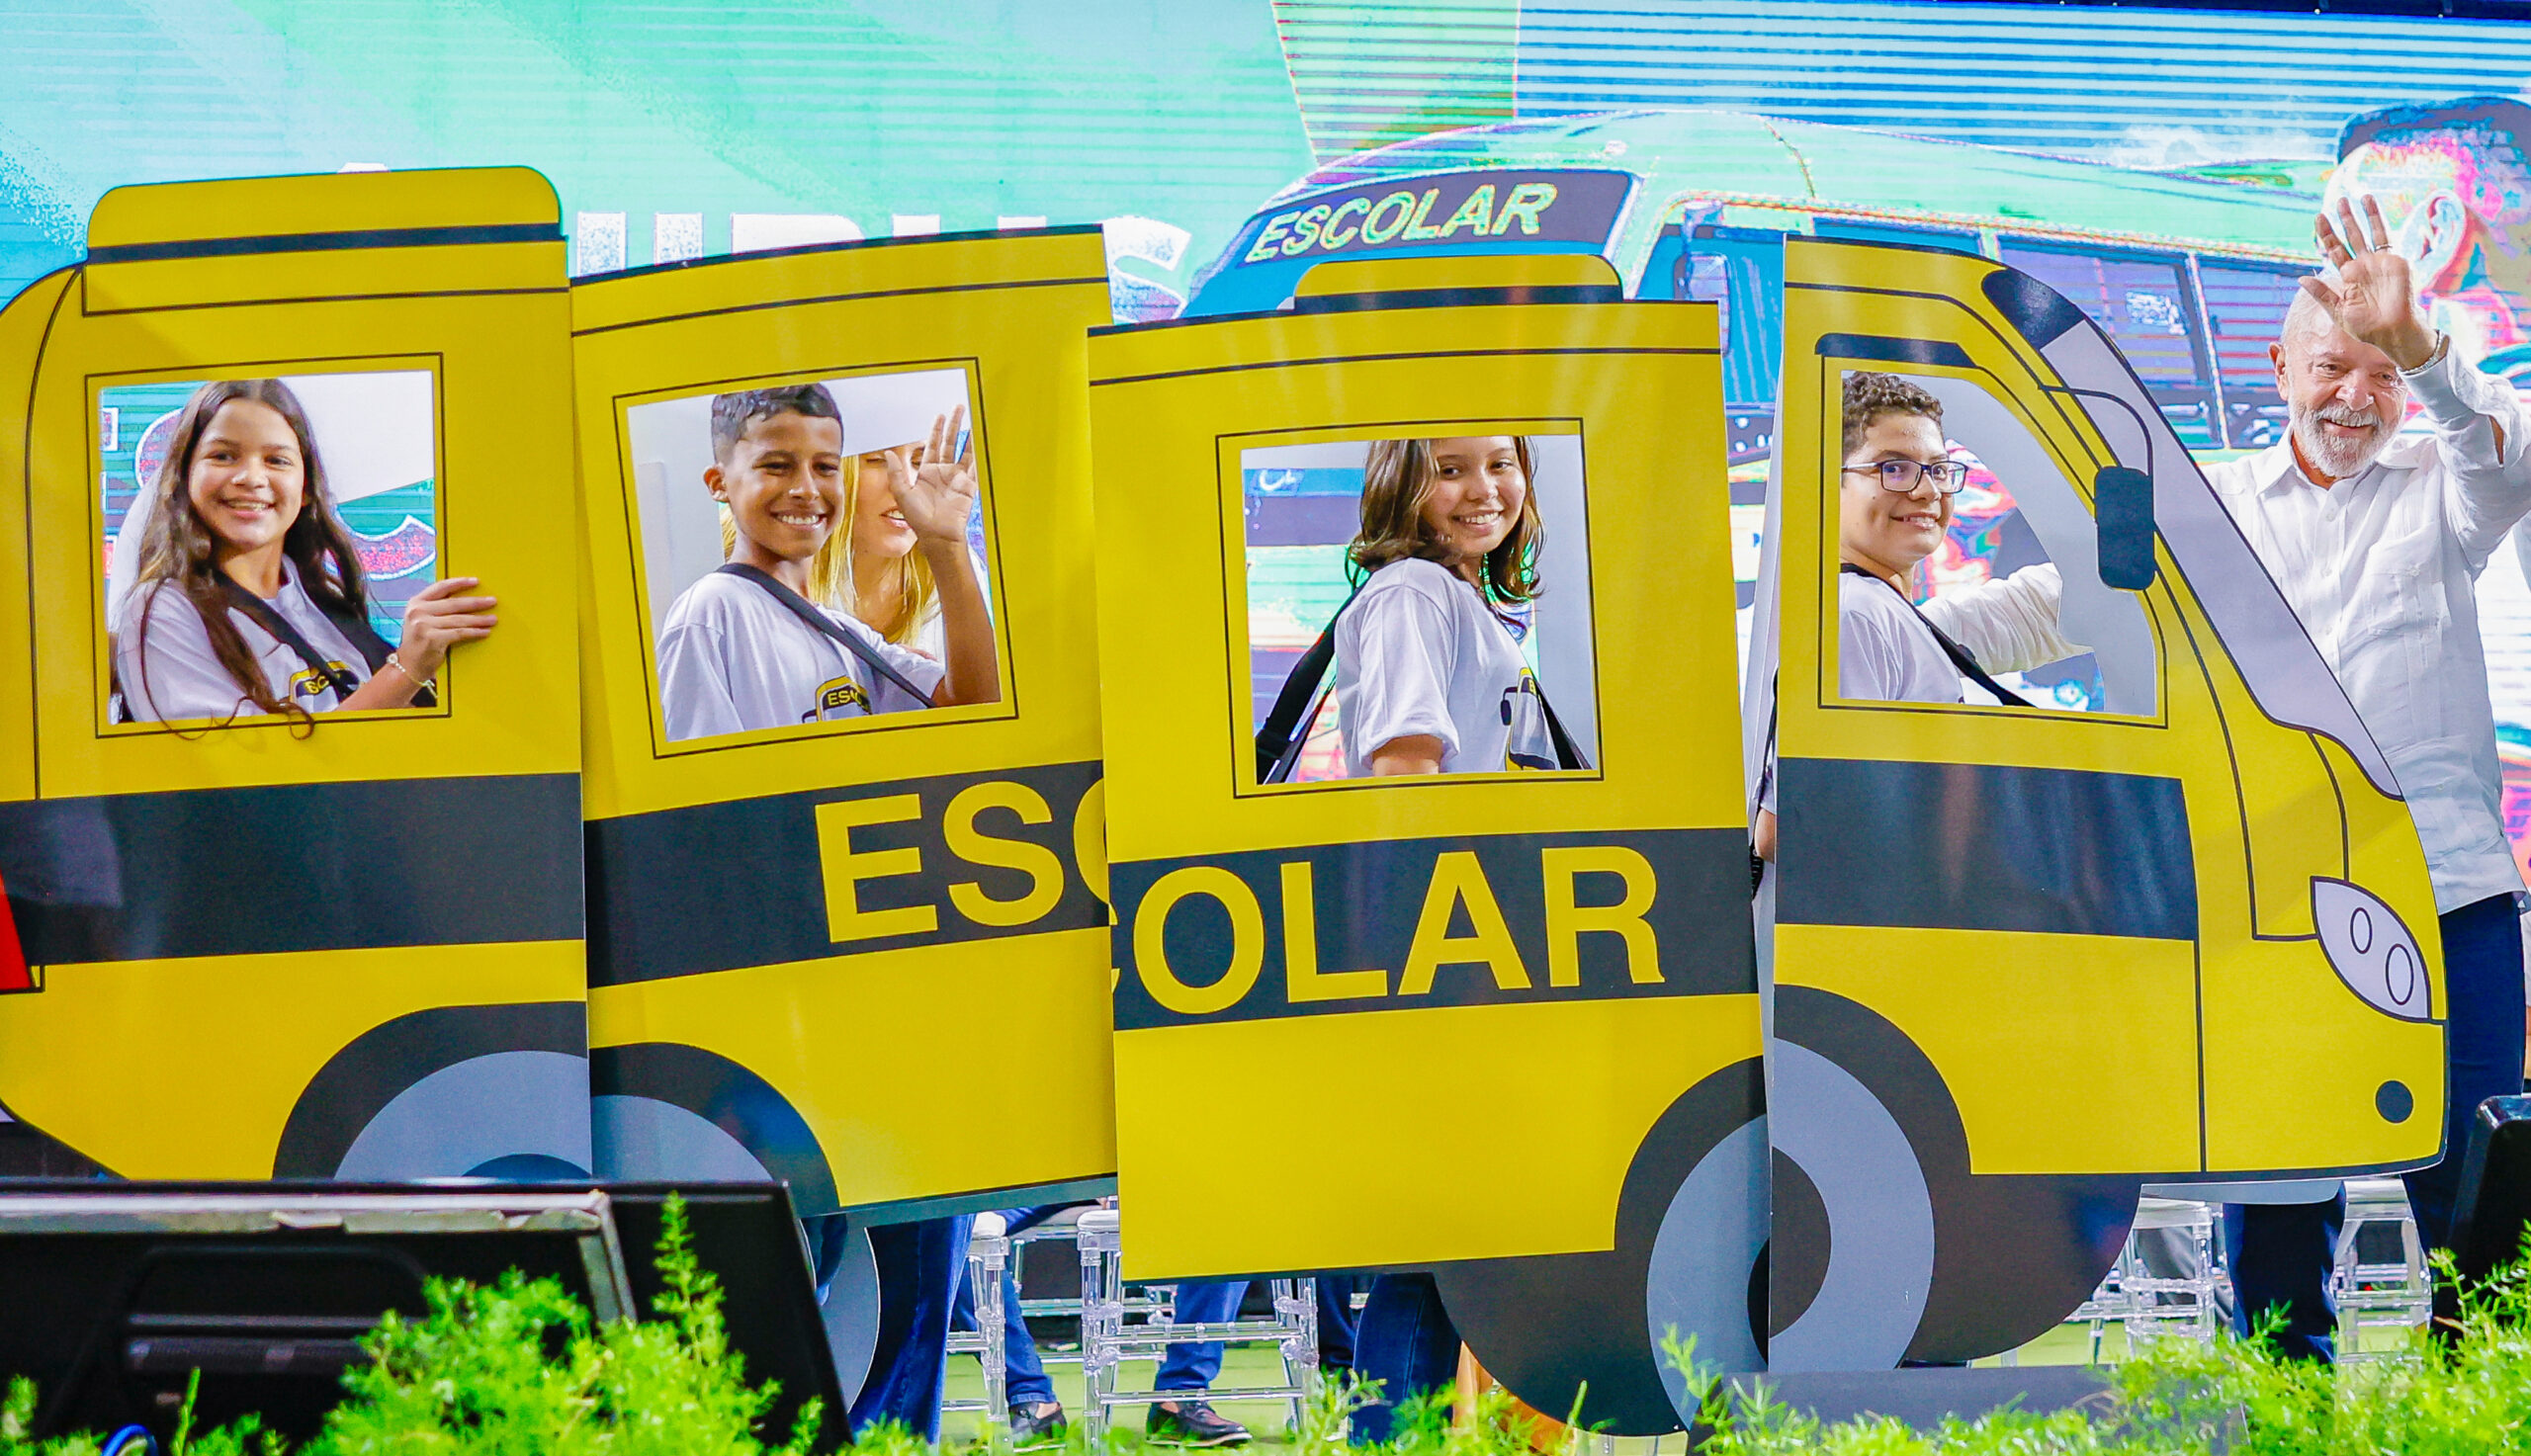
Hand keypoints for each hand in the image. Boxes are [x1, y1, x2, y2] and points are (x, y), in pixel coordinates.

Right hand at [394, 575, 496, 680]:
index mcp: (416, 603)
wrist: (408, 666)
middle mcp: (418, 611)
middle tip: (492, 601)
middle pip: (453, 603)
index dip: (459, 583)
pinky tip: (485, 632)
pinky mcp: (432, 639)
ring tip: (493, 619)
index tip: (476, 581)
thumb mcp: (421, 619)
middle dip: (476, 602)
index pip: (440, 587)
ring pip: (459, 619)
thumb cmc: (420, 642)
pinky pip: (459, 633)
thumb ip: (436, 608)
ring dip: (479, 619)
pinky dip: (474, 632)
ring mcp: (423, 625)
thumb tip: (465, 599)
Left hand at [883, 407, 978, 545]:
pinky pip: (975, 467)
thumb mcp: (902, 494)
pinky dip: (979, 454)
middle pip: (950, 443)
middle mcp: (943, 473)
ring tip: (974, 420)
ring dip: (969, 436)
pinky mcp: (969, 487)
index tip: (940, 416)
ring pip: (965, 451)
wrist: (937, 536)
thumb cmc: (919, 520)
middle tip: (959, 408)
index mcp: (927, 473)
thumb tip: (888, 453)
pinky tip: (982, 441)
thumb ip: (896, 473)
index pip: (933, 445)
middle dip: (954, 425)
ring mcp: (957, 479)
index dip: (936, 430)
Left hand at [2304, 194, 2436, 371]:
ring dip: (2362, 215)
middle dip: (2344, 220)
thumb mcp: (2338, 311)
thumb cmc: (2365, 327)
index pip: (2335, 250)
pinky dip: (2377, 220)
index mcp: (2348, 277)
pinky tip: (2371, 205)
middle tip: (2337, 201)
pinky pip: (2385, 237)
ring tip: (2355, 197)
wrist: (2390, 332)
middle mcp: (2363, 266)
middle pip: (2351, 237)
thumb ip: (2321, 293)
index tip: (2318, 218)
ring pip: (2368, 232)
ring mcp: (2378, 261)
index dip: (2327, 235)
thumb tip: (2301, 278)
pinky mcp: (2393, 260)